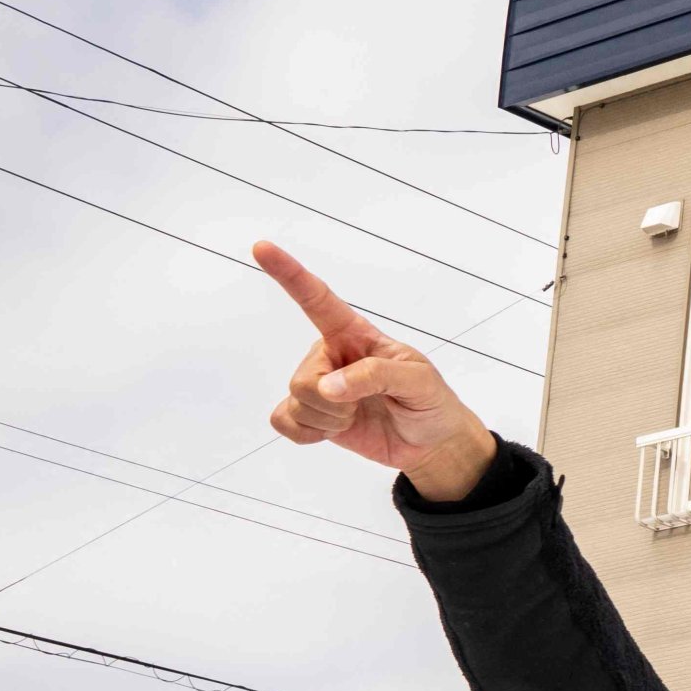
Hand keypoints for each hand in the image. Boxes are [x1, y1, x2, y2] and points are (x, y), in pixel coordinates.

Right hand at [255, 242, 498, 501]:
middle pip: (303, 378)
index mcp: (355, 335)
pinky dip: (309, 434)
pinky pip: (284, 422)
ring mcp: (317, 384)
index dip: (289, 274)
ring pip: (296, 402)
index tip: (261, 247)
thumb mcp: (418, 382)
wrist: (430, 443)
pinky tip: (333, 431)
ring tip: (358, 415)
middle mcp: (330, 355)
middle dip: (334, 403)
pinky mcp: (308, 414)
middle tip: (368, 405)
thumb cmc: (429, 402)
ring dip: (329, 420)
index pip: (317, 299)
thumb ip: (375, 375)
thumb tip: (328, 386)